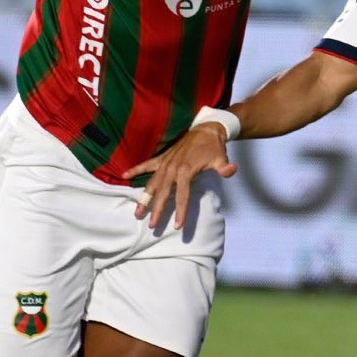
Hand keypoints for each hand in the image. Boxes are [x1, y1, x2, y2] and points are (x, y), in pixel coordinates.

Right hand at [121, 124, 238, 231]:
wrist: (206, 130)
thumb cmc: (213, 148)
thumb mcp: (221, 158)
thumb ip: (225, 168)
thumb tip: (232, 170)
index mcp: (186, 170)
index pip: (182, 196)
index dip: (180, 211)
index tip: (178, 226)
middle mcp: (172, 168)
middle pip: (163, 193)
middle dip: (157, 210)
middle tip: (152, 225)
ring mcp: (165, 163)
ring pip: (152, 183)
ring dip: (144, 198)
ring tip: (137, 212)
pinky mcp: (162, 158)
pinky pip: (146, 165)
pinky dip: (135, 169)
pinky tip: (123, 175)